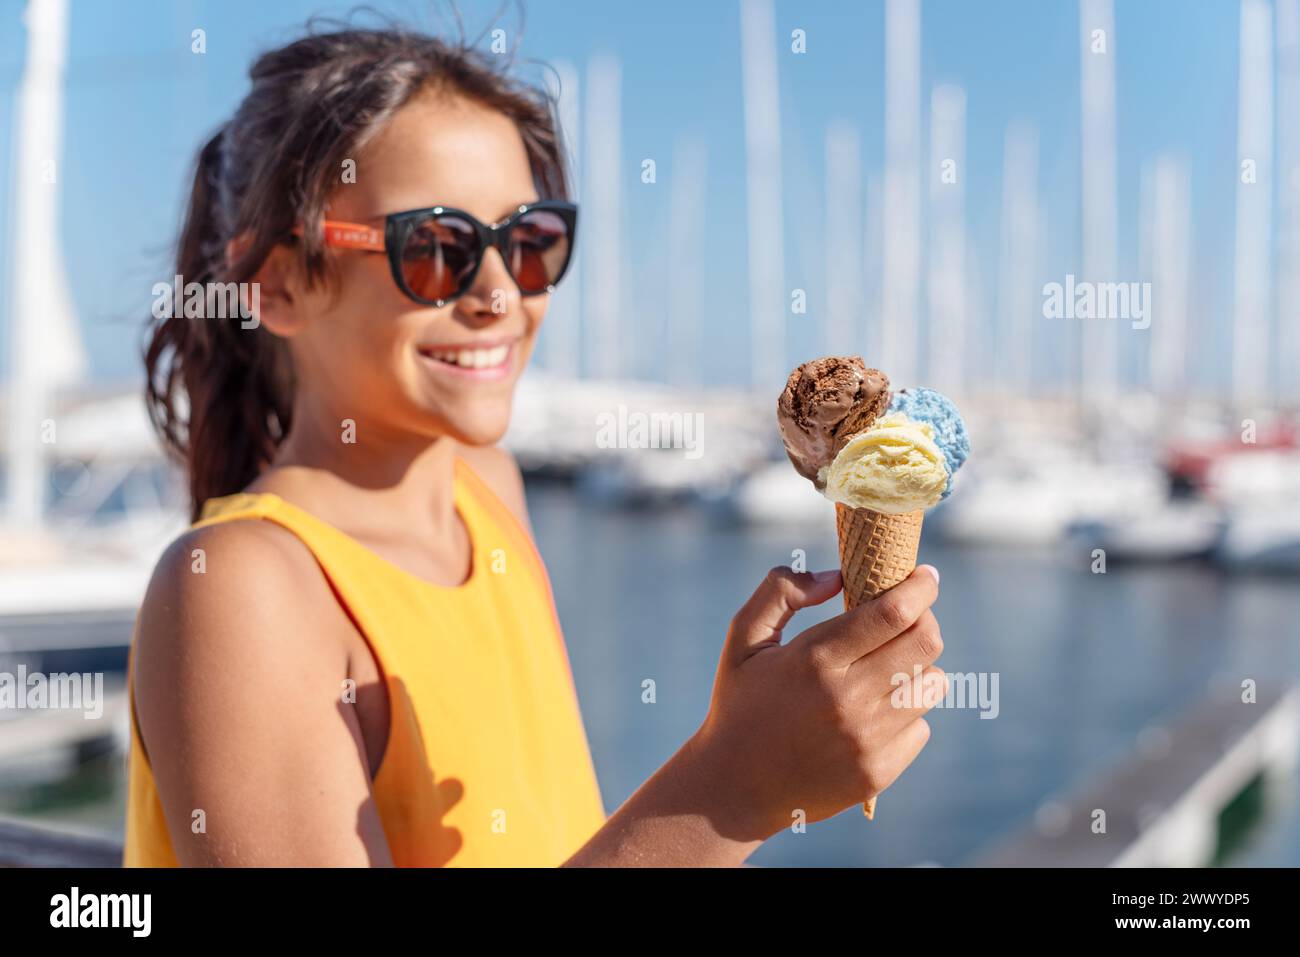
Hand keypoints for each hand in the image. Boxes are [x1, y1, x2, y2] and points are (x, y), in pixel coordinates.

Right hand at [689, 564, 945, 840]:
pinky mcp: (877, 773)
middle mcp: (846, 700)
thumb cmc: (740, 703)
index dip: (921, 588)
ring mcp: (866, 741)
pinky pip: (921, 727)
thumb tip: (837, 577)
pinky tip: (873, 714)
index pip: (893, 613)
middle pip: (926, 644)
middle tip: (910, 619)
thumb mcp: (743, 639)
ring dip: (919, 668)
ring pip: (933, 684)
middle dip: (925, 621)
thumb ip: (781, 592)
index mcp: (814, 660)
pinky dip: (906, 713)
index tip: (927, 575)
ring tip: (886, 669)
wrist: (733, 788)